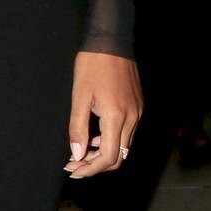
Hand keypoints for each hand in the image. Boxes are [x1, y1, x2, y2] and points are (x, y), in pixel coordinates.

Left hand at [65, 51, 142, 177]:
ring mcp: (138, 112)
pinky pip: (127, 133)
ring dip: (104, 153)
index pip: (109, 157)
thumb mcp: (79, 96)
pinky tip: (95, 136)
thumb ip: (77, 128)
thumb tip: (77, 154)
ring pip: (124, 146)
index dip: (90, 169)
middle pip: (119, 156)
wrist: (111, 41)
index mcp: (116, 116)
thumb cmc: (92, 65)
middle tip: (74, 165)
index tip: (72, 169)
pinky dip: (112, 140)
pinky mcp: (138, 106)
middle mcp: (132, 118)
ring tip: (81, 151)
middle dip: (96, 165)